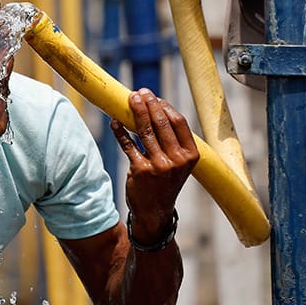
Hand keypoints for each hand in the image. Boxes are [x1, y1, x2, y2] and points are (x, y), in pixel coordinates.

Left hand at [110, 88, 198, 243]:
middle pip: (161, 123)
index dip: (165, 107)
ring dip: (135, 112)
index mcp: (190, 155)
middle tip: (139, 92)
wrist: (155, 212)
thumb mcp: (178, 163)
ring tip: (128, 100)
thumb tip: (155, 109)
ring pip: (144, 131)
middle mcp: (177, 160)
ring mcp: (159, 166)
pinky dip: (120, 131)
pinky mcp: (140, 171)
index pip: (179, 122)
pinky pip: (128, 145)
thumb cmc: (166, 182)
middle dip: (149, 104)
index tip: (155, 97)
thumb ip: (172, 140)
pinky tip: (115, 122)